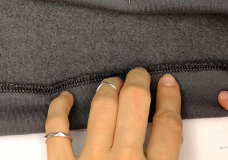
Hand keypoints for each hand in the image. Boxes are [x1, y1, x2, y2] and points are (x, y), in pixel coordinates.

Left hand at [45, 68, 182, 159]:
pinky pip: (57, 131)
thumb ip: (166, 160)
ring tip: (112, 82)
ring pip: (102, 110)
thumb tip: (168, 144)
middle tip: (138, 74)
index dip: (169, 99)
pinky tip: (65, 98)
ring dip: (108, 90)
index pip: (168, 127)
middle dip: (137, 83)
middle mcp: (124, 159)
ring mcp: (91, 160)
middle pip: (134, 106)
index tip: (168, 83)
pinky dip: (59, 110)